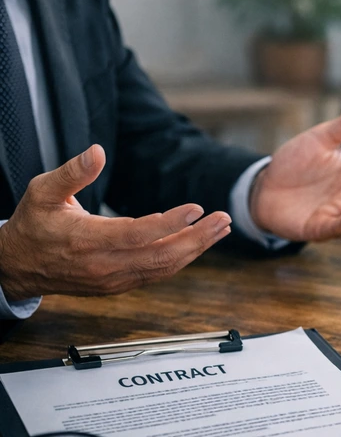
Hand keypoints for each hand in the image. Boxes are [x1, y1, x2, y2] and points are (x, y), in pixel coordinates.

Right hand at [0, 145, 230, 300]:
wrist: (18, 266)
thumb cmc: (33, 225)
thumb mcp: (42, 191)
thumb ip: (72, 172)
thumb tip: (97, 151)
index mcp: (87, 241)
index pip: (138, 235)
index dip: (170, 224)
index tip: (196, 208)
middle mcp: (105, 265)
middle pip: (161, 256)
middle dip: (198, 238)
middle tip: (223, 220)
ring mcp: (114, 279)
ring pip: (164, 268)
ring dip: (196, 248)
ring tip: (220, 229)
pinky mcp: (120, 284)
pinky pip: (157, 273)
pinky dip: (181, 258)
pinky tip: (198, 243)